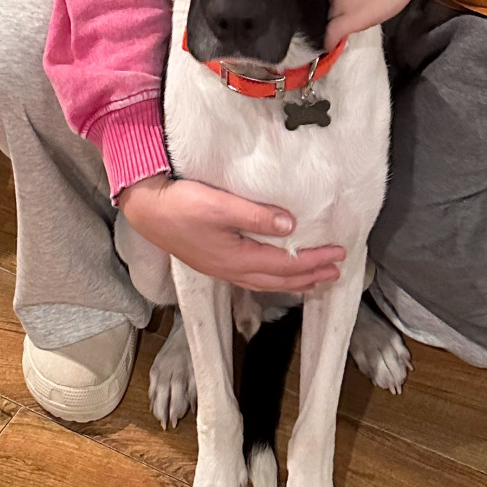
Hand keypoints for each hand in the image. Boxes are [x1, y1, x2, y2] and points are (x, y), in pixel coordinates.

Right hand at [116, 174, 343, 292]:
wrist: (147, 210)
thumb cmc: (182, 205)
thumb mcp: (220, 206)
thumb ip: (255, 216)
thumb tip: (291, 227)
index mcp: (238, 259)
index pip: (286, 264)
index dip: (314, 261)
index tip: (338, 253)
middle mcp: (233, 270)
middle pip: (280, 279)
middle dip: (310, 275)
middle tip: (337, 271)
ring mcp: (223, 269)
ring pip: (268, 281)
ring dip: (294, 280)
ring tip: (315, 279)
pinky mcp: (215, 262)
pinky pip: (254, 277)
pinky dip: (274, 278)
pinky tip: (275, 273)